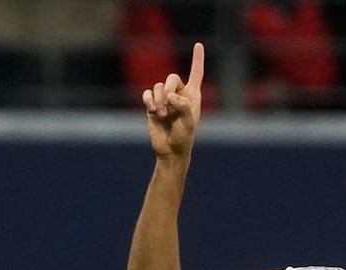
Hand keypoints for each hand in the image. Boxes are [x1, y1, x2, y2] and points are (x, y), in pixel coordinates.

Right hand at [142, 42, 204, 158]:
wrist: (170, 150)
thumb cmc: (184, 137)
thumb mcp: (188, 123)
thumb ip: (183, 106)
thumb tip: (171, 96)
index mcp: (193, 96)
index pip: (196, 73)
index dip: (197, 59)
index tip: (198, 44)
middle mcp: (179, 95)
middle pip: (171, 78)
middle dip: (168, 89)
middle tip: (168, 107)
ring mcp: (165, 99)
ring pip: (158, 86)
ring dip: (158, 99)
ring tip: (161, 114)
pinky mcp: (152, 105)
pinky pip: (147, 93)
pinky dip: (148, 100)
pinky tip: (151, 110)